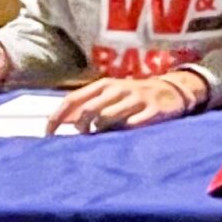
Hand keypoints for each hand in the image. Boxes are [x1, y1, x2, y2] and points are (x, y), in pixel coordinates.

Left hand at [48, 73, 196, 133]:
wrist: (173, 90)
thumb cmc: (134, 96)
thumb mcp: (110, 95)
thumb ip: (88, 104)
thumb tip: (62, 121)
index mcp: (104, 85)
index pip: (73, 100)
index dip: (58, 117)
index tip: (48, 134)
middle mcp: (118, 89)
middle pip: (88, 111)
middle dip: (81, 128)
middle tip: (85, 137)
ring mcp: (137, 100)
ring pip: (107, 120)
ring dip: (102, 132)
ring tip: (107, 135)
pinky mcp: (153, 111)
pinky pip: (131, 126)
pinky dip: (124, 132)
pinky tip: (127, 134)